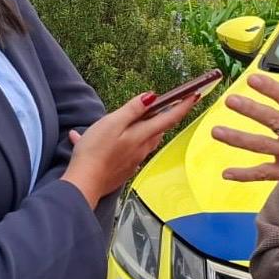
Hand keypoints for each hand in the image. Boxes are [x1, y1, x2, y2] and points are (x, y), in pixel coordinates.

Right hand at [62, 90, 199, 207]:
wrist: (84, 183)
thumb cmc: (95, 152)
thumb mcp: (112, 123)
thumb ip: (132, 110)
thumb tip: (151, 97)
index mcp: (141, 135)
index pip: (169, 118)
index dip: (184, 106)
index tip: (195, 95)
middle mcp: (142, 148)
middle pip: (159, 129)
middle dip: (165, 116)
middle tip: (168, 104)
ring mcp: (134, 160)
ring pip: (145, 140)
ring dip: (146, 128)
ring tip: (138, 119)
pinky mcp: (124, 168)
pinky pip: (130, 151)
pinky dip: (125, 142)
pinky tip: (108, 141)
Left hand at [212, 74, 278, 184]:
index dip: (270, 88)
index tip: (253, 78)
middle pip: (271, 119)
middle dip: (249, 109)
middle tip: (230, 100)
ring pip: (260, 145)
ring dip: (237, 138)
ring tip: (216, 131)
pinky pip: (263, 174)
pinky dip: (244, 175)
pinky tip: (226, 173)